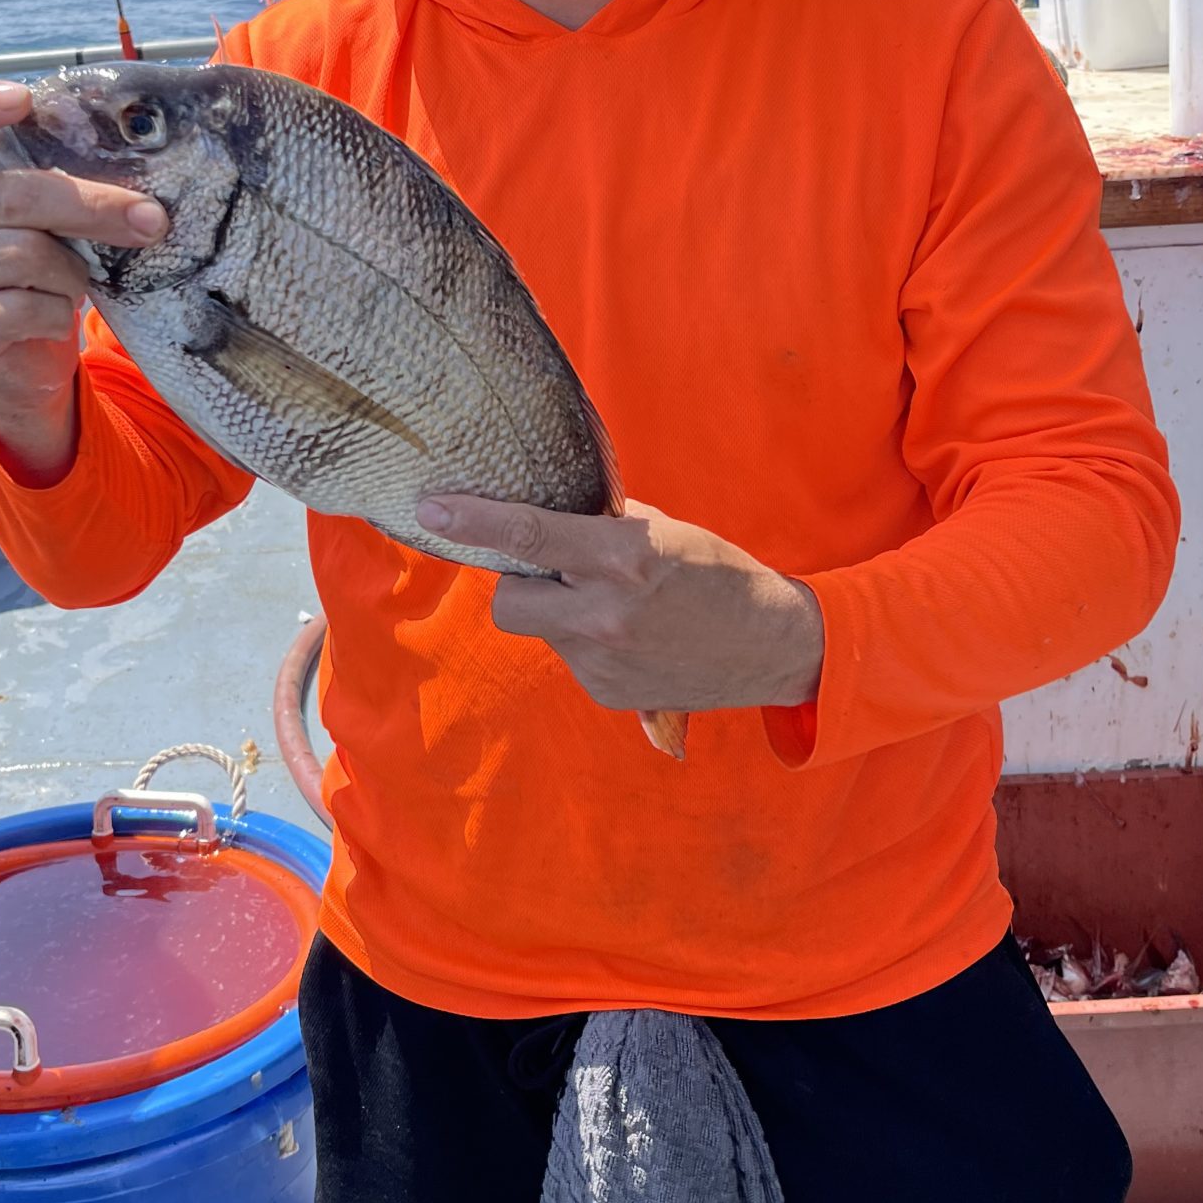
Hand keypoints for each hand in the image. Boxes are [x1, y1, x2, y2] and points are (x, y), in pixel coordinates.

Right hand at [0, 79, 167, 478]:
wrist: (26, 359)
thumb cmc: (47, 273)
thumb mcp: (57, 220)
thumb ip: (72, 186)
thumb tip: (147, 176)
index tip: (19, 99)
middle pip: (17, 194)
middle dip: (94, 207)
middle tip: (150, 220)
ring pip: (28, 253)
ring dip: (72, 275)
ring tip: (74, 285)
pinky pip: (26, 307)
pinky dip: (56, 314)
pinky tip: (52, 318)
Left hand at [417, 494, 824, 714]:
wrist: (770, 644)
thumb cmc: (717, 572)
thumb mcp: (661, 530)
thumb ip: (598, 527)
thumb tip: (544, 518)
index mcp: (621, 560)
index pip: (528, 537)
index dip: (474, 521)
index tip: (432, 509)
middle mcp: (605, 615)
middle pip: (509, 601)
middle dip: (519, 585)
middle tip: (558, 574)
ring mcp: (603, 662)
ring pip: (541, 629)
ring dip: (561, 612)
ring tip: (617, 607)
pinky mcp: (607, 693)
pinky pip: (569, 656)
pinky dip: (586, 641)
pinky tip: (632, 638)